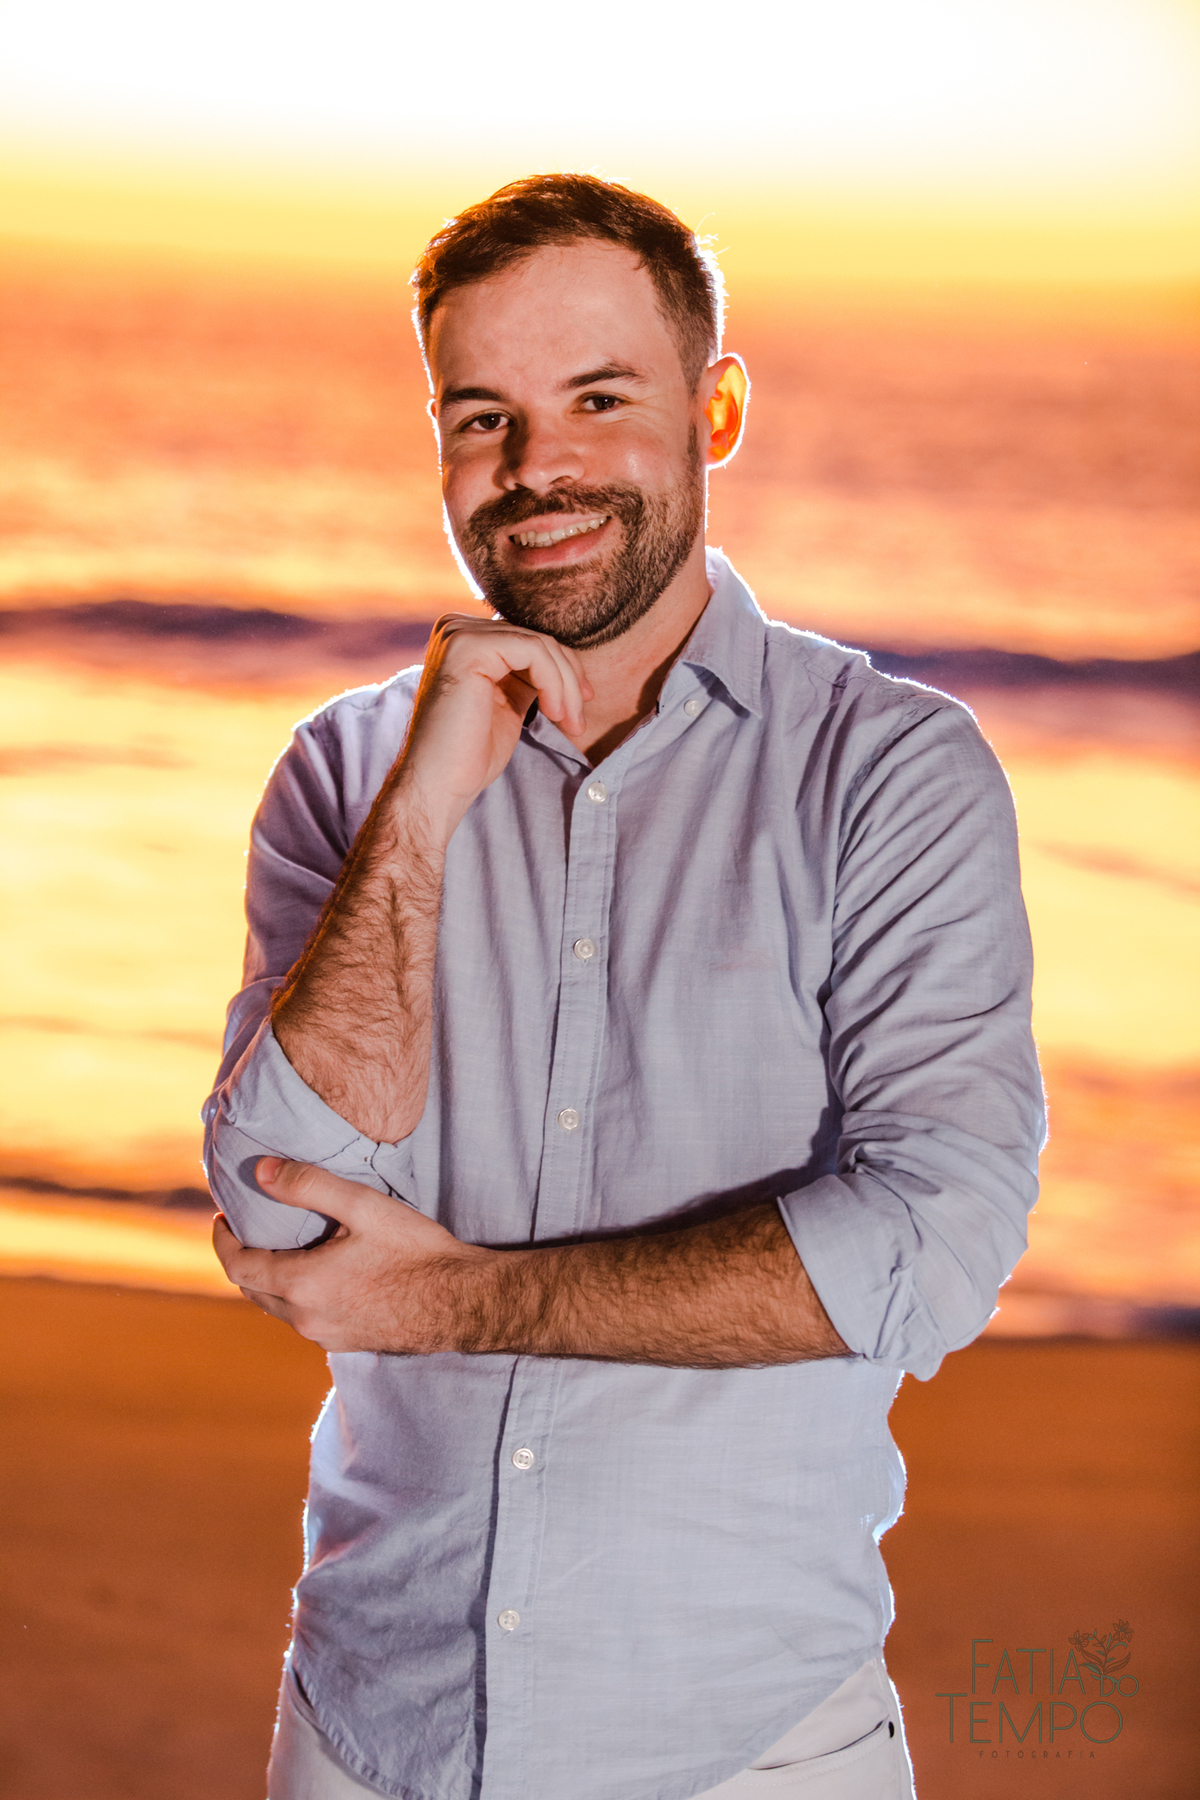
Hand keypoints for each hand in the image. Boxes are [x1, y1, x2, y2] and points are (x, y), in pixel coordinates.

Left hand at [212, 1158, 488, 1352]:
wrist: (461, 1303)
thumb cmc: (417, 1252)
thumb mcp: (364, 1206)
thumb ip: (309, 1185)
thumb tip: (261, 1171)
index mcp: (302, 1284)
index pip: (238, 1266)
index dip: (223, 1241)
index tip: (222, 1218)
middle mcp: (305, 1318)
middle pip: (252, 1289)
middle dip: (242, 1258)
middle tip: (246, 1228)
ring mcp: (325, 1336)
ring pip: (277, 1307)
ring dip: (268, 1278)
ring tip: (279, 1246)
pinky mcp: (345, 1343)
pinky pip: (303, 1318)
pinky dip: (294, 1294)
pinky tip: (315, 1273)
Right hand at [394, 614, 592, 844]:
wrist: (439, 783)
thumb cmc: (471, 752)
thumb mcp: (507, 701)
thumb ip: (525, 674)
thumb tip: (565, 659)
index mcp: (463, 638)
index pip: (528, 639)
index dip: (563, 670)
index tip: (580, 705)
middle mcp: (455, 627)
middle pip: (537, 638)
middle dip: (570, 680)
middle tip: (579, 722)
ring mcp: (458, 634)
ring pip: (541, 645)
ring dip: (567, 687)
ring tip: (571, 723)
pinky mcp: (468, 648)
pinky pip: (534, 652)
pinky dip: (554, 683)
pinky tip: (554, 714)